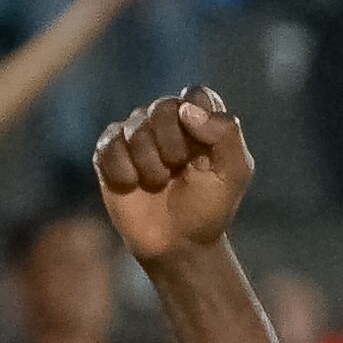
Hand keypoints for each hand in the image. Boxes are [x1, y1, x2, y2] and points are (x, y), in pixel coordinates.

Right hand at [96, 87, 255, 265]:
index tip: (200, 151)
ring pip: (135, 127)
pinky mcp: (110, 154)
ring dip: (150, 164)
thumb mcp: (234, 174)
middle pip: (162, 107)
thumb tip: (187, 109)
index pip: (195, 96)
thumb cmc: (208, 209)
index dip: (196, 119)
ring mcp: (136, 136)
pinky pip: (109, 146)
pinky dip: (124, 171)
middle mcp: (167, 122)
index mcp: (200, 121)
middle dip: (172, 145)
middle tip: (178, 170)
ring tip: (158, 183)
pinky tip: (134, 186)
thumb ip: (225, 134)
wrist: (178, 246)